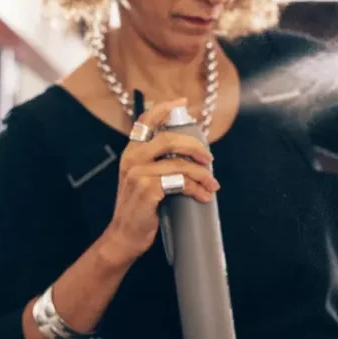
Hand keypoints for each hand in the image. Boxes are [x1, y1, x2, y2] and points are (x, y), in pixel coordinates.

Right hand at [103, 99, 220, 262]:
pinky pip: (180, 182)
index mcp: (131, 152)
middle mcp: (132, 159)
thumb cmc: (139, 208)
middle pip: (169, 139)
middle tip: (209, 159)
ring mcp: (139, 174)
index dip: (164, 108)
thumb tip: (189, 154)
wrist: (125, 236)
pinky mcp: (148, 190)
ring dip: (202, 174)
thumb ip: (156, 163)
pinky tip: (203, 196)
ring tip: (212, 184)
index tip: (182, 102)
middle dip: (195, 147)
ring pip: (179, 164)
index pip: (145, 122)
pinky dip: (196, 189)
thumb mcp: (141, 179)